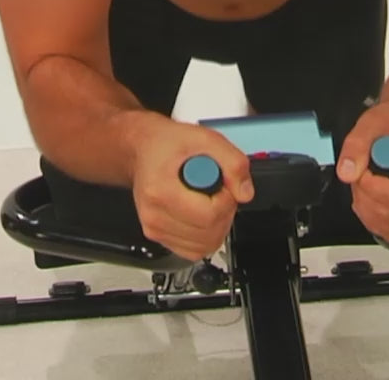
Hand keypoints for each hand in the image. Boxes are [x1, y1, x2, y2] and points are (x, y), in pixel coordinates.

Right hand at [131, 116, 253, 262]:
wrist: (144, 149)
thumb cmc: (169, 144)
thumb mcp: (207, 139)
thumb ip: (233, 163)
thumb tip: (244, 193)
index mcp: (161, 190)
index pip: (209, 215)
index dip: (227, 199)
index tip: (223, 183)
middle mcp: (154, 215)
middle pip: (209, 234)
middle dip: (225, 212)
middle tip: (218, 189)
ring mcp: (154, 229)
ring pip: (204, 246)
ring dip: (217, 225)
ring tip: (209, 199)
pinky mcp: (158, 236)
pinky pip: (194, 251)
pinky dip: (206, 235)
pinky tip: (202, 212)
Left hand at [336, 99, 388, 243]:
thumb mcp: (372, 122)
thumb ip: (356, 145)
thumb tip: (347, 172)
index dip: (367, 186)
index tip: (360, 169)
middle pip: (388, 213)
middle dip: (363, 195)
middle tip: (361, 172)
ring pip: (388, 226)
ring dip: (367, 208)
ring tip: (368, 182)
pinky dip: (375, 219)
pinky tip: (373, 198)